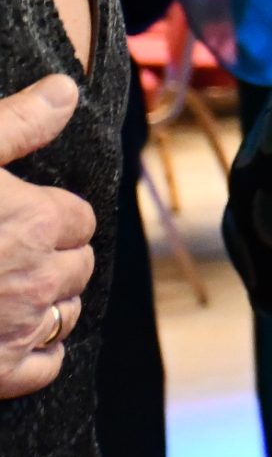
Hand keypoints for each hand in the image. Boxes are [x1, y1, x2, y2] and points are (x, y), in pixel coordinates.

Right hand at [0, 76, 97, 400]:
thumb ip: (16, 123)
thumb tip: (65, 90)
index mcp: (37, 220)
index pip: (79, 219)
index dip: (52, 215)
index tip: (23, 214)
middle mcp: (38, 277)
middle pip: (77, 266)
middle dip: (52, 256)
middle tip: (9, 250)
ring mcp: (16, 329)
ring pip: (66, 314)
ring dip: (48, 302)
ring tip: (8, 290)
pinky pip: (45, 366)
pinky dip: (36, 353)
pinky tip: (8, 336)